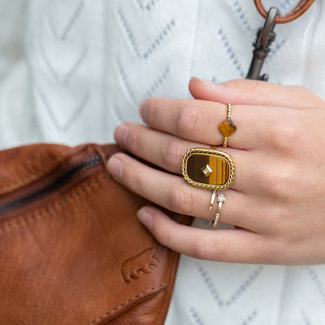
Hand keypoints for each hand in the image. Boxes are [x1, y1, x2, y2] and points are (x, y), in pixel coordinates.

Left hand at [107, 77, 324, 264]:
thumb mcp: (301, 106)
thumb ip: (247, 95)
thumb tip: (196, 88)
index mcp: (278, 131)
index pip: (197, 118)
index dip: (161, 112)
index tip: (146, 109)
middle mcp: (268, 173)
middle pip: (182, 156)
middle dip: (141, 142)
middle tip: (122, 135)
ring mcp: (263, 215)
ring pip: (184, 199)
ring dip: (141, 180)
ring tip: (119, 166)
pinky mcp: (263, 247)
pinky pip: (205, 246)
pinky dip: (167, 232)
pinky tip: (145, 215)